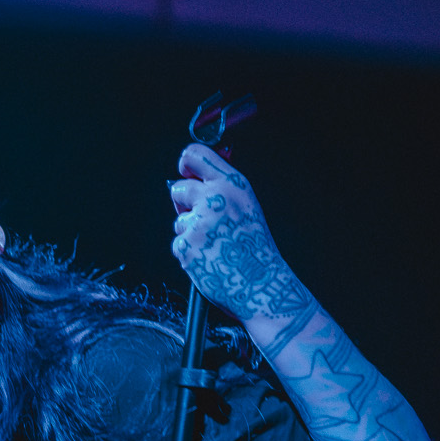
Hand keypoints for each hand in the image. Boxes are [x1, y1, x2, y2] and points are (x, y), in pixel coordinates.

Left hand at [169, 143, 310, 325]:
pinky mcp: (185, 245)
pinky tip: (209, 257)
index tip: (187, 174)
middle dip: (185, 204)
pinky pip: (178, 243)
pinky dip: (189, 252)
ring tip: (216, 245)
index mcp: (232, 185)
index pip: (194, 155)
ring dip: (190, 232)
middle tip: (206, 221)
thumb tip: (200, 166)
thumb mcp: (247, 205)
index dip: (186, 165)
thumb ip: (222, 186)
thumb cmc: (256, 249)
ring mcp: (198, 222)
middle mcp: (214, 199)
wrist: (261, 285)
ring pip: (179, 220)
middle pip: (178, 188)